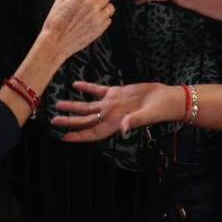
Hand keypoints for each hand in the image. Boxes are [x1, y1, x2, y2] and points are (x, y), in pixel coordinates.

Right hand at [41, 0, 114, 57]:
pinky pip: (109, 19)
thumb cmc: (56, 22)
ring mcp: (98, 19)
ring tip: (93, 8)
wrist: (56, 42)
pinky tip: (93, 18)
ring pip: (110, 7)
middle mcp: (93, 7)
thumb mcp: (61, 0)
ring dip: (104, 5)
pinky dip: (103, 17)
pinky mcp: (100, 29)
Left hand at [52, 80, 180, 139]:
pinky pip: (98, 90)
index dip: (79, 136)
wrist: (167, 98)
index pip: (93, 132)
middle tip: (54, 120)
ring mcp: (112, 103)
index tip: (64, 137)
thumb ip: (134, 121)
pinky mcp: (117, 92)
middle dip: (70, 121)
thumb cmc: (160, 110)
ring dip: (74, 105)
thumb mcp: (148, 116)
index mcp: (116, 122)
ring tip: (59, 104)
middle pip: (86, 119)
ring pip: (88, 105)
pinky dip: (87, 88)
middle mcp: (110, 114)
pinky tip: (76, 84)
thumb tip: (124, 129)